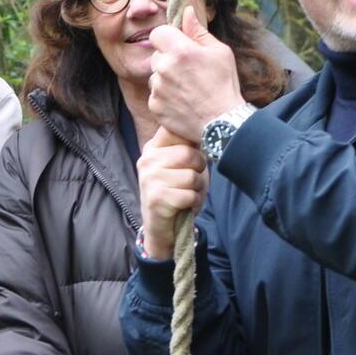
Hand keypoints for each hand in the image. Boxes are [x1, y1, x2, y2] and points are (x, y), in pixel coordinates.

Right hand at [137, 127, 206, 259]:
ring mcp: (149, 178)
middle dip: (199, 171)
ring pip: (191, 176)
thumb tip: (208, 126)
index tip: (195, 151)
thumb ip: (188, 147)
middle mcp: (147, 160)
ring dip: (197, 190)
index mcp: (153, 148)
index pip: (175, 129)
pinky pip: (189, 195)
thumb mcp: (182, 166)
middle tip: (191, 182)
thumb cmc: (177, 193)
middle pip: (189, 154)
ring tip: (187, 195)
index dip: (193, 140)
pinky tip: (184, 206)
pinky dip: (193, 202)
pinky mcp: (156, 198)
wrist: (162, 228)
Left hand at [147, 8, 243, 142]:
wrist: (222, 123)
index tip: (178, 45)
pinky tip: (182, 102)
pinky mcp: (155, 106)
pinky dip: (165, 98)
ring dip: (165, 79)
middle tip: (187, 71)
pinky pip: (155, 96)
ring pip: (155, 76)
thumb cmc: (224, 85)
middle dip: (168, 59)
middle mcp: (164, 68)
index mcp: (179, 51)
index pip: (158, 33)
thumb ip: (198, 32)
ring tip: (186, 89)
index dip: (167, 37)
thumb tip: (187, 12)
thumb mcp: (219, 52)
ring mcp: (157, 89)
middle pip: (156, 56)